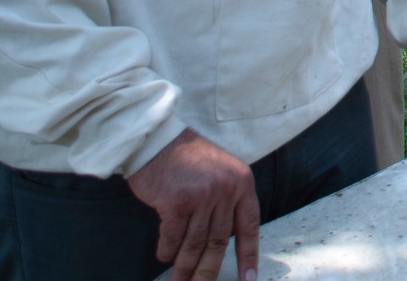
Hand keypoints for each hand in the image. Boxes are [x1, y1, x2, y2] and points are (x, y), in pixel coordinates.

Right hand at [126, 129, 258, 280]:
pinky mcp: (177, 203)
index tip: (249, 279)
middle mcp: (226, 190)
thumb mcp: (220, 172)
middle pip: (219, 242)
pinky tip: (164, 256)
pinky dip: (167, 251)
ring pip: (195, 245)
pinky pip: (172, 238)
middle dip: (209, 272)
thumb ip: (228, 201)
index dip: (249, 256)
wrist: (157, 139)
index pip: (249, 227)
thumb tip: (225, 241)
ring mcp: (202, 196)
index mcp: (242, 183)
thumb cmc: (186, 158)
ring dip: (186, 268)